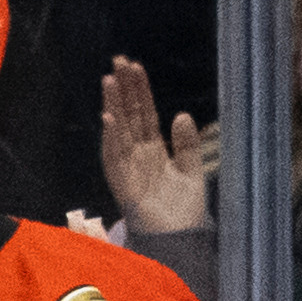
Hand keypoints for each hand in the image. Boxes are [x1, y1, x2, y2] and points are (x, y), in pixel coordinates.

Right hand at [97, 57, 216, 234]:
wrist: (181, 240)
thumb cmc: (184, 211)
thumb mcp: (192, 170)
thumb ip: (187, 144)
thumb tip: (180, 114)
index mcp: (154, 150)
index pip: (145, 113)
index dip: (139, 90)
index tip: (134, 66)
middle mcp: (137, 155)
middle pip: (129, 116)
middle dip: (122, 89)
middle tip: (117, 61)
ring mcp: (128, 168)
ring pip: (118, 131)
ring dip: (112, 105)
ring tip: (109, 80)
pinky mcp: (123, 184)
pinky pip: (113, 157)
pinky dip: (111, 138)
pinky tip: (109, 118)